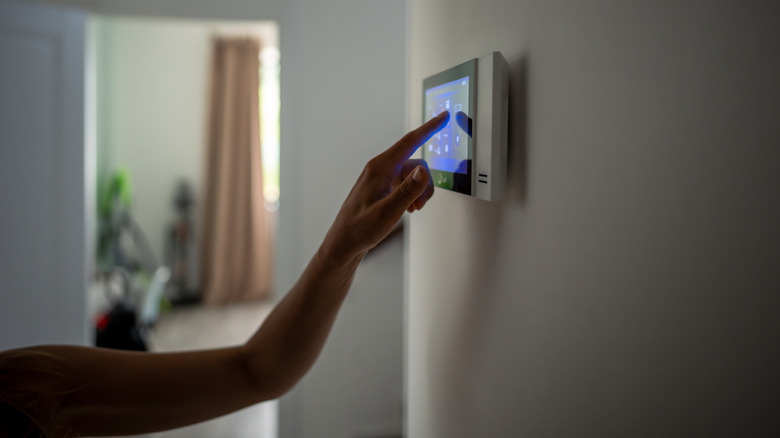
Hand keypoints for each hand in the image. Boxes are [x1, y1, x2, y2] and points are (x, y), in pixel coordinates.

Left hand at [325, 111, 449, 259]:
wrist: (344, 242)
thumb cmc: (360, 228)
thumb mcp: (388, 211)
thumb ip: (408, 190)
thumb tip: (425, 170)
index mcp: (380, 168)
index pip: (409, 141)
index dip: (429, 128)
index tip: (443, 116)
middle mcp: (380, 168)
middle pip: (416, 164)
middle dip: (424, 184)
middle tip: (419, 205)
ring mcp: (381, 177)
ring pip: (413, 175)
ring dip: (418, 192)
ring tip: (412, 210)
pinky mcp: (383, 187)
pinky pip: (405, 183)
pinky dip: (411, 195)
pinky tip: (406, 208)